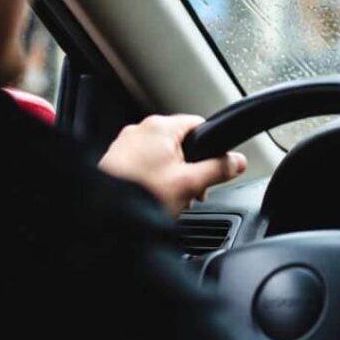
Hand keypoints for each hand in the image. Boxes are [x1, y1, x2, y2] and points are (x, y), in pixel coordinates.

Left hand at [98, 114, 245, 216]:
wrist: (101, 214)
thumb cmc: (140, 194)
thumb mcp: (190, 183)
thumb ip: (219, 169)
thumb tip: (238, 161)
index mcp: (160, 127)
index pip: (199, 125)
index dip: (211, 148)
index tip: (213, 168)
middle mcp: (140, 129)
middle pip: (181, 142)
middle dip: (191, 167)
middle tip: (192, 191)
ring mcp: (125, 144)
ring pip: (162, 155)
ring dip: (173, 175)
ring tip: (171, 197)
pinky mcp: (114, 160)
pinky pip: (144, 163)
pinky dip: (153, 178)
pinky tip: (153, 196)